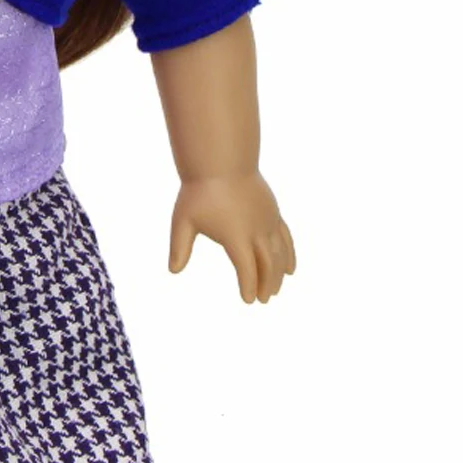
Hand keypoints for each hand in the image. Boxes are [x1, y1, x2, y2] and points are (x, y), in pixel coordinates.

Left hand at [169, 170, 295, 303]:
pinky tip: (289, 269)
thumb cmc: (199, 192)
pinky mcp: (273, 212)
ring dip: (279, 274)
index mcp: (236, 236)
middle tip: (263, 299)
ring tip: (274, 290)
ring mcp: (268, 221)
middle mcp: (256, 231)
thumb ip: (179, 247)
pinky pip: (286, 238)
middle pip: (267, 265)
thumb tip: (173, 270)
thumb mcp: (183, 221)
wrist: (222, 161)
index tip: (249, 300)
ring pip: (279, 254)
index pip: (247, 269)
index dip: (249, 286)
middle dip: (267, 285)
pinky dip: (289, 255)